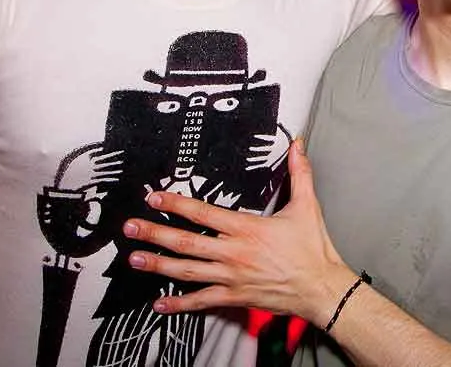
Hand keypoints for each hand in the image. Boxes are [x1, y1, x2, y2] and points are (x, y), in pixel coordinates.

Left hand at [123, 140, 354, 325]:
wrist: (321, 288)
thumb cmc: (313, 249)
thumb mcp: (307, 205)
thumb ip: (299, 172)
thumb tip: (298, 145)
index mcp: (247, 228)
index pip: (203, 213)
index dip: (176, 203)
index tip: (154, 197)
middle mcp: (234, 253)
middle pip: (186, 242)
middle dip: (154, 233)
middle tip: (129, 228)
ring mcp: (231, 277)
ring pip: (187, 271)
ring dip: (158, 265)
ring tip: (134, 259)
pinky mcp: (234, 297)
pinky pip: (201, 301)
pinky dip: (179, 304)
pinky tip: (159, 304)